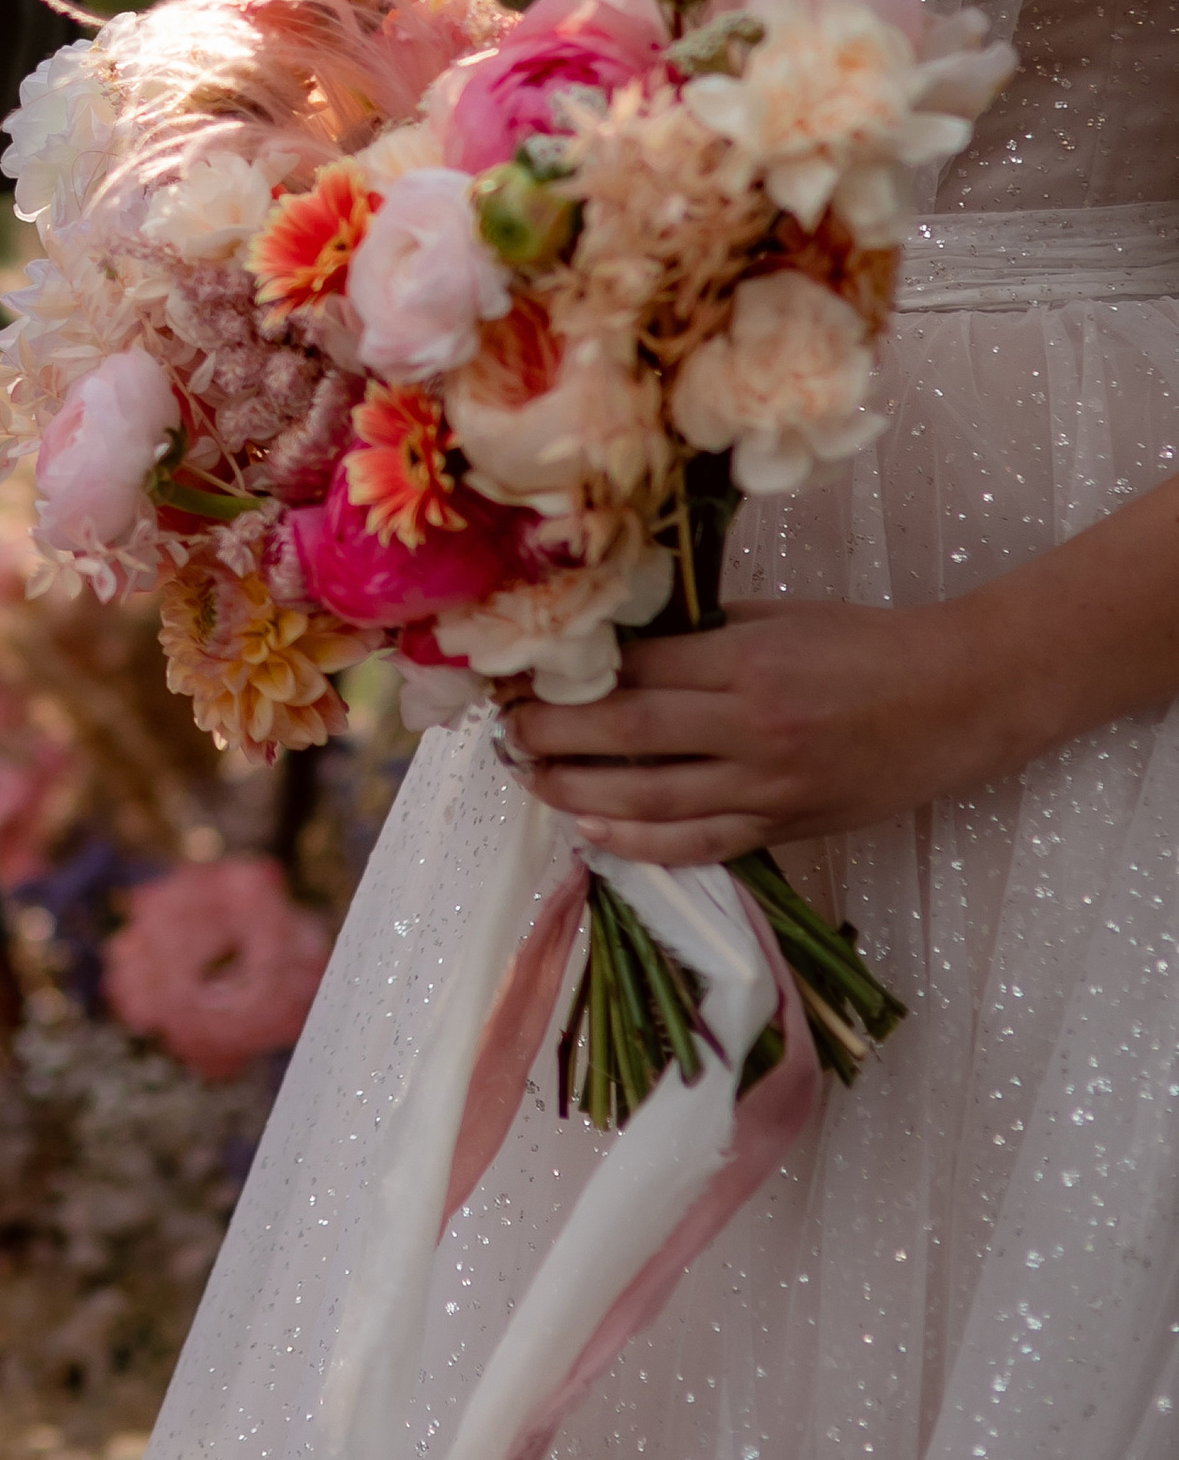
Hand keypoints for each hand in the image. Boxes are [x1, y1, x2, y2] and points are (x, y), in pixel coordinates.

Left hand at [503, 596, 1017, 865]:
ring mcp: (769, 785)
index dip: (568, 676)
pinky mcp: (788, 825)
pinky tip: (595, 835)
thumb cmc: (864, 643)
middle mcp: (749, 728)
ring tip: (530, 782)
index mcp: (744, 662)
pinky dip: (642, 844)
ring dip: (580, 794)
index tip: (519, 674)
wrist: (955, 699)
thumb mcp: (779, 615)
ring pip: (653, 800)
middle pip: (628, 734)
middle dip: (554, 735)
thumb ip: (702, 632)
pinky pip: (701, 843)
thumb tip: (622, 641)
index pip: (634, 671)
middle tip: (503, 733)